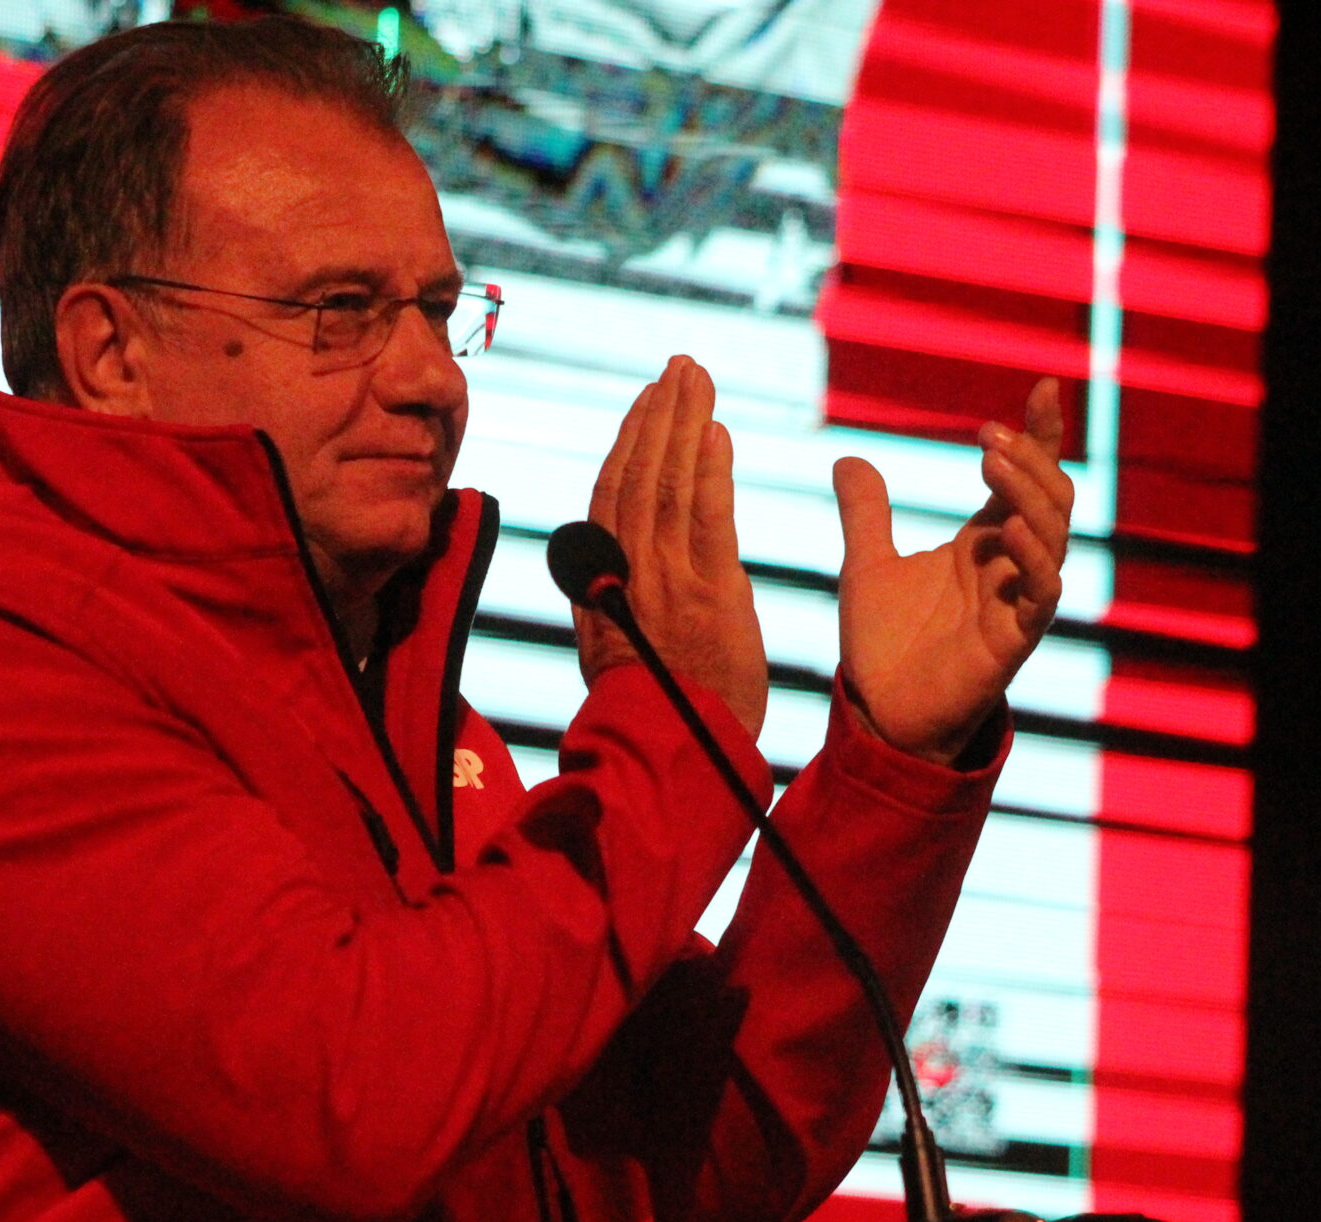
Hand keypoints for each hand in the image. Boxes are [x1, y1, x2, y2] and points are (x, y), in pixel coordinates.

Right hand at [579, 355, 768, 738]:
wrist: (672, 754)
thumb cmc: (654, 710)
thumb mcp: (618, 648)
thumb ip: (620, 597)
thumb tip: (619, 563)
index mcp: (602, 583)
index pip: (611, 496)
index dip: (629, 443)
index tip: (645, 402)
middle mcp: (626, 574)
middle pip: (639, 476)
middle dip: (657, 415)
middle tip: (678, 367)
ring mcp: (666, 581)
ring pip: (670, 485)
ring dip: (683, 424)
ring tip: (696, 378)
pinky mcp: (710, 595)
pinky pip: (708, 519)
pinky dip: (710, 471)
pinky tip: (718, 432)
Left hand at [834, 377, 1070, 762]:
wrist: (880, 715)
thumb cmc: (884, 646)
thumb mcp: (865, 565)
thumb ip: (865, 514)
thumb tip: (847, 459)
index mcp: (983, 542)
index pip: (1024, 476)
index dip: (1040, 433)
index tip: (1041, 386)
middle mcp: (1009, 564)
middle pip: (1050, 495)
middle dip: (1030, 457)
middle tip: (988, 434)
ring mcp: (1018, 600)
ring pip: (1055, 534)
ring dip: (1030, 493)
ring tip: (992, 461)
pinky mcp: (1016, 639)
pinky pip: (1043, 592)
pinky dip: (1034, 557)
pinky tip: (1009, 530)